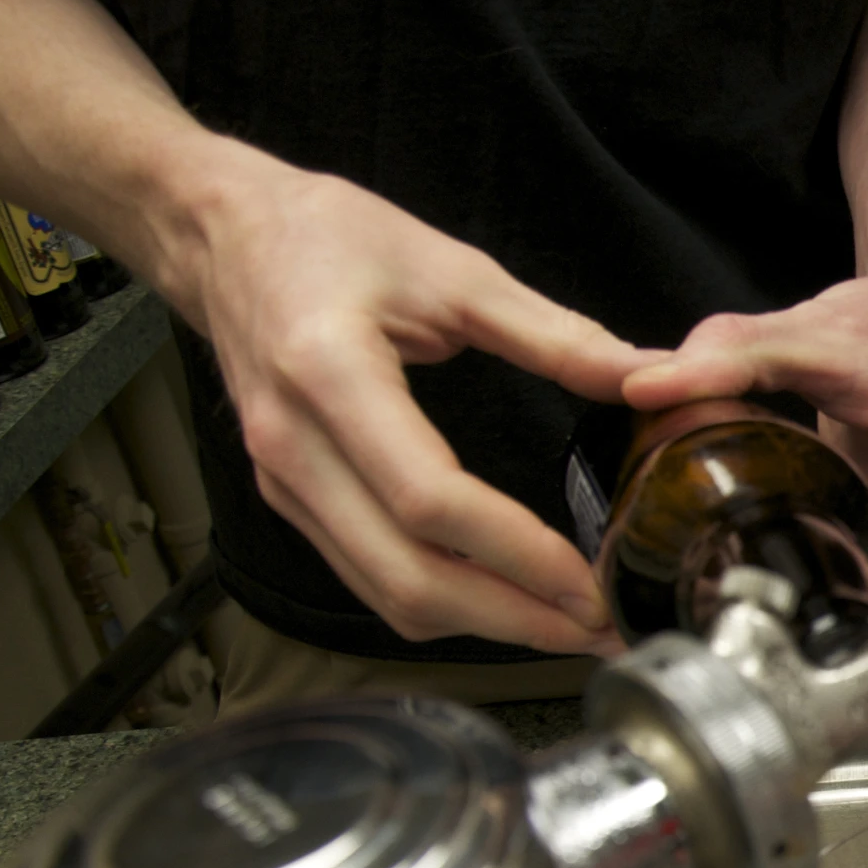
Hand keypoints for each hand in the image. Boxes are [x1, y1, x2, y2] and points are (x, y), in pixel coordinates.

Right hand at [158, 147, 656, 653]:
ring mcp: (284, 483)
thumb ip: (553, 332)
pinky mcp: (291, 499)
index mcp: (329, 374)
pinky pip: (370, 579)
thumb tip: (643, 375)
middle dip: (513, 618)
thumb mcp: (451, 268)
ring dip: (484, 626)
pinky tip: (505, 600)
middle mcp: (294, 445)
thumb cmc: (325, 238)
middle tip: (599, 630)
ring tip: (568, 626)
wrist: (224, 236)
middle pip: (408, 576)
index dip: (516, 555)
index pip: (430, 501)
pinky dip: (443, 603)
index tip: (588, 583)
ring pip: (387, 594)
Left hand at [622, 260, 867, 618]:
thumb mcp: (811, 335)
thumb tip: (648, 384)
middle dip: (850, 621)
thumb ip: (731, 357)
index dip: (863, 617)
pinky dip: (862, 590)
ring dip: (856, 610)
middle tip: (773, 607)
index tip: (794, 619)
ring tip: (790, 587)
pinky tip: (817, 570)